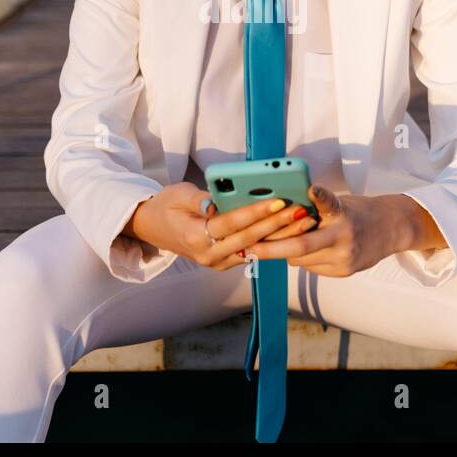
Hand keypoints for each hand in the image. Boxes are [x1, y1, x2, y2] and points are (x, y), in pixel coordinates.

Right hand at [128, 182, 315, 271]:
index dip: (256, 212)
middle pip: (249, 238)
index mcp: (195, 236)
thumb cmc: (167, 205)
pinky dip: (271, 241)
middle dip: (277, 224)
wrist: (153, 228)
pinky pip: (251, 252)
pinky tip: (290, 229)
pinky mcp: (225, 263)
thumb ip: (197, 199)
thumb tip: (215, 203)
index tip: (279, 201)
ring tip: (303, 221)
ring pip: (254, 248)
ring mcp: (217, 262)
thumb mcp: (177, 194)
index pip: (232, 223)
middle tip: (300, 211)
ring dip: (281, 235)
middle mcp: (208, 255)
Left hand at [240, 184, 407, 277]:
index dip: (320, 195)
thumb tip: (280, 216)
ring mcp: (344, 257)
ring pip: (301, 260)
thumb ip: (316, 210)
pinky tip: (309, 250)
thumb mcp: (340, 203)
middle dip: (271, 249)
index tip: (312, 189)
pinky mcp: (344, 271)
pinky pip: (311, 268)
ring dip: (286, 252)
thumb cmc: (356, 211)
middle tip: (250, 247)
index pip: (330, 202)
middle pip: (302, 245)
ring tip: (280, 243)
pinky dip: (303, 259)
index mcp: (342, 212)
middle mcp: (344, 235)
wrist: (390, 229)